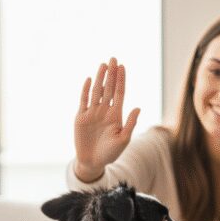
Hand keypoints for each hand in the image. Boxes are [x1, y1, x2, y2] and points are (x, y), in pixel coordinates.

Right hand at [74, 57, 140, 181]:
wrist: (92, 162)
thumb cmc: (110, 153)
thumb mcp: (123, 140)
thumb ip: (130, 124)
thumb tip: (138, 107)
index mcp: (116, 115)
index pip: (119, 93)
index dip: (121, 80)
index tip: (122, 66)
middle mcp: (104, 111)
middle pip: (109, 88)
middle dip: (111, 74)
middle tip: (113, 59)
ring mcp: (92, 113)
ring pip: (97, 91)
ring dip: (100, 78)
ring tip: (103, 65)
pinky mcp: (81, 117)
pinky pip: (84, 101)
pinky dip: (86, 90)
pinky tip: (89, 79)